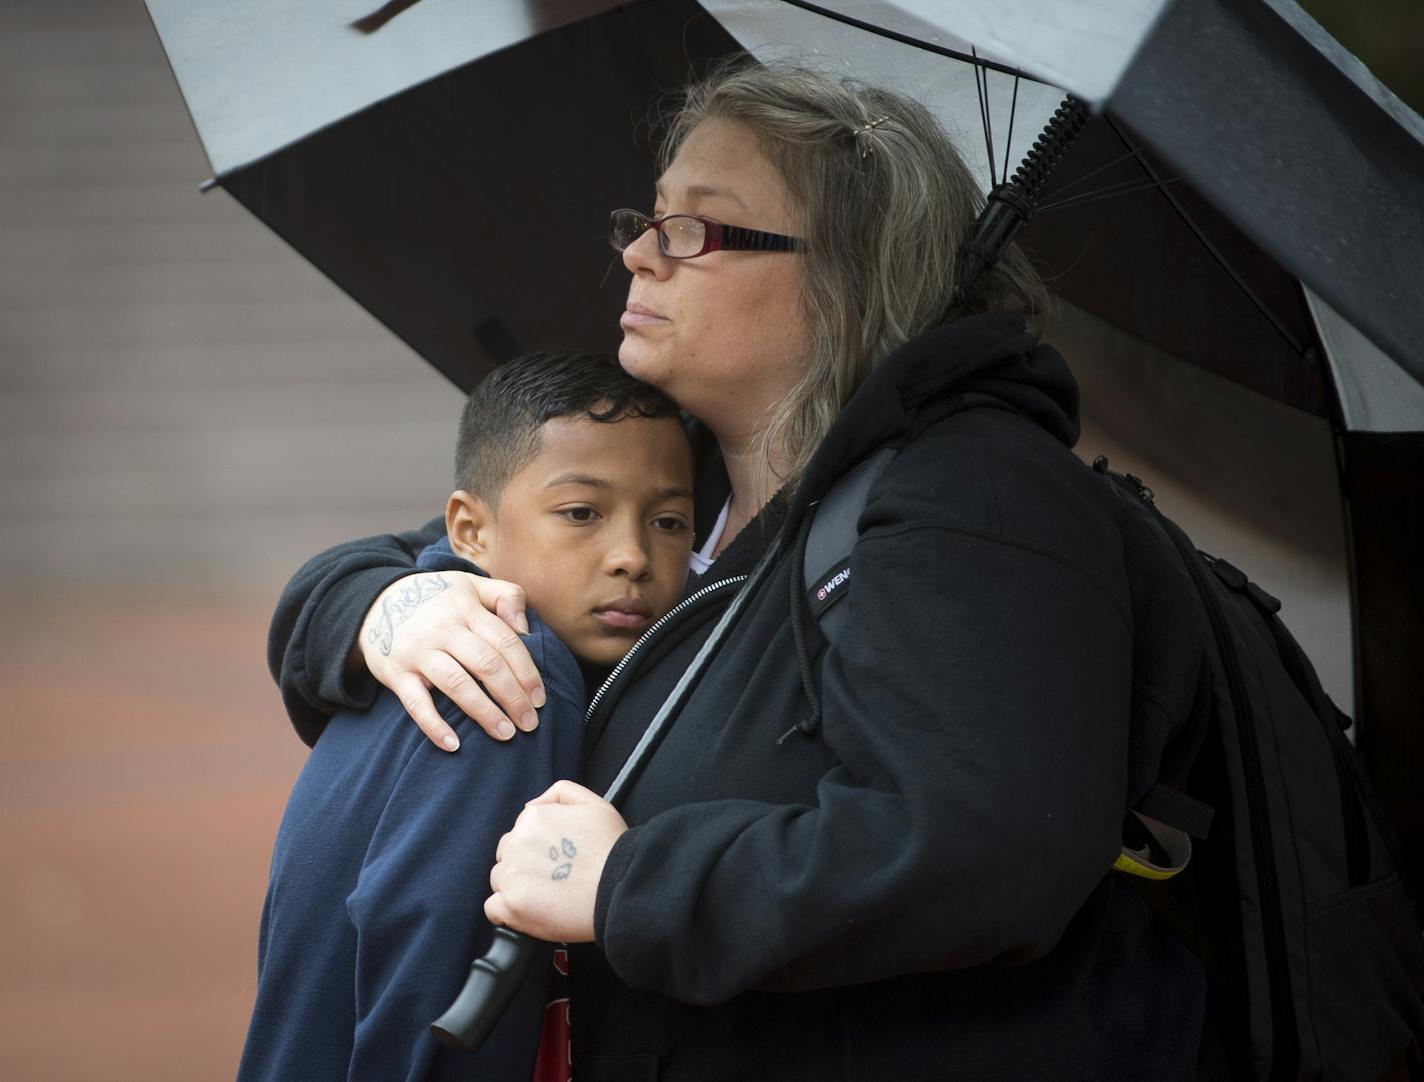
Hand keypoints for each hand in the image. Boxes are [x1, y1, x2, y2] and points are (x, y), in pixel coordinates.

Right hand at [360, 570, 545, 748]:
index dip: (527, 672)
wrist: (376, 603)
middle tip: (530, 723)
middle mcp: (444, 629)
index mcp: (467, 609)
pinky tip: (454, 745)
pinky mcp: (396, 673)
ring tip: (505, 734)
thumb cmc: (437, 599)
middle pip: (486, 664)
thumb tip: (526, 627)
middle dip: (513, 697)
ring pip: (456, 684)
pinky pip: (415, 703)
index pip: (505, 642)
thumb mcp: (471, 585)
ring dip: (484, 712)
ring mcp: (418, 652)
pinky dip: (433, 725)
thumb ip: (506, 596)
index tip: (540, 699)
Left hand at [486, 781, 628, 941]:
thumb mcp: (593, 804)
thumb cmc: (611, 850)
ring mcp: (512, 876)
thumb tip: (531, 805)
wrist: (621, 889)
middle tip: (553, 878)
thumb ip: (559, 793)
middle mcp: (516, 844)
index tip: (555, 859)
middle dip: (525, 866)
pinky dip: (507, 912)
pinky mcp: (512, 906)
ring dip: (516, 888)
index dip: (539, 847)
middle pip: (507, 855)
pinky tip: (530, 912)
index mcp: (532, 818)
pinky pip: (493, 909)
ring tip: (547, 896)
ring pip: (500, 881)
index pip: (520, 832)